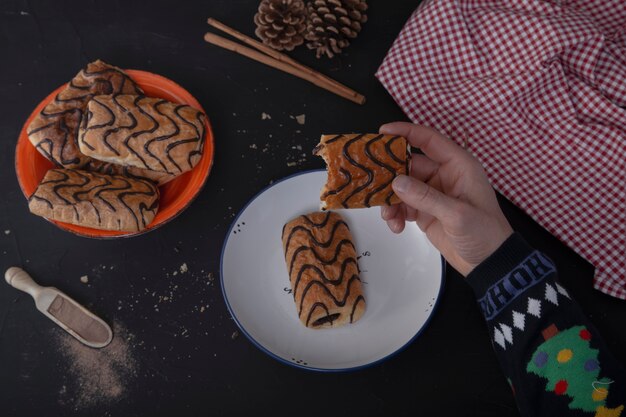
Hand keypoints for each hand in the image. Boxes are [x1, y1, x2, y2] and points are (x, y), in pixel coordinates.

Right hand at [380, 122, 512, 275]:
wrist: (490, 263)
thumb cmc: (485, 233)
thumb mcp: (457, 214)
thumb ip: (426, 197)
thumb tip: (396, 182)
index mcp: (458, 165)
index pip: (429, 140)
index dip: (405, 132)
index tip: (382, 132)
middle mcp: (444, 175)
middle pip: (408, 165)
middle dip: (390, 175)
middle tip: (372, 181)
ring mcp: (433, 193)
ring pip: (402, 187)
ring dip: (391, 199)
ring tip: (388, 215)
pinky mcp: (425, 211)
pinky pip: (403, 205)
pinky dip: (395, 214)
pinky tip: (396, 226)